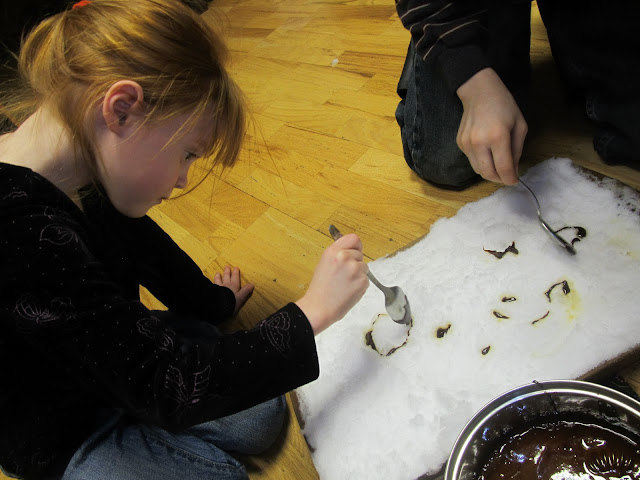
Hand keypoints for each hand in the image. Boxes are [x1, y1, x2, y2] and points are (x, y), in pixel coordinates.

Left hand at [214, 265, 254, 315]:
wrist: (219, 306)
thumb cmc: (231, 302)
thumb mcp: (241, 297)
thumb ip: (246, 290)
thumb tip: (252, 284)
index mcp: (234, 285)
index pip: (235, 277)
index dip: (236, 272)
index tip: (236, 267)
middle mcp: (226, 285)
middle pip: (226, 276)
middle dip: (227, 271)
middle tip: (227, 266)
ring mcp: (218, 287)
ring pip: (218, 280)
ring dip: (218, 276)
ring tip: (218, 273)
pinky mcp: (213, 291)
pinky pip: (212, 285)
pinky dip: (212, 283)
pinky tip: (211, 283)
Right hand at [295, 233, 368, 334]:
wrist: (319, 308)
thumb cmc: (320, 288)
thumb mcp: (325, 263)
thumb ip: (338, 253)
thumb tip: (353, 249)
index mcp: (333, 251)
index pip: (354, 238)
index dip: (355, 246)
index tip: (353, 252)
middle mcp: (345, 257)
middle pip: (360, 254)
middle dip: (355, 263)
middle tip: (343, 275)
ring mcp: (355, 269)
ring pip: (364, 267)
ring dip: (358, 274)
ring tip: (344, 284)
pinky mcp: (363, 281)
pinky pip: (366, 280)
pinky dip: (360, 285)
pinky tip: (348, 290)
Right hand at [456, 68, 527, 184]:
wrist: (479, 92)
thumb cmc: (504, 105)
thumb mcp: (520, 125)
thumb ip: (517, 150)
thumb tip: (513, 170)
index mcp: (497, 137)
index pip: (503, 168)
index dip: (510, 179)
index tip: (514, 181)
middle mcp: (479, 143)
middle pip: (488, 173)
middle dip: (499, 179)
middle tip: (507, 176)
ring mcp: (467, 144)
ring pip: (478, 170)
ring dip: (490, 172)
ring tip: (498, 165)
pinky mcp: (460, 143)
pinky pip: (472, 160)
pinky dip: (482, 161)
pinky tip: (488, 151)